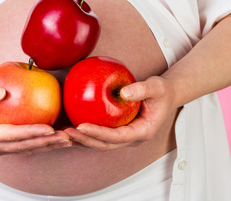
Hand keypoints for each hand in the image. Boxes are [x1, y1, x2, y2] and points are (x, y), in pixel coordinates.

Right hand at [0, 83, 71, 155]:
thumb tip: (1, 92)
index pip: (10, 134)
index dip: (30, 132)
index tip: (49, 128)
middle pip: (23, 146)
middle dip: (45, 143)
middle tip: (66, 137)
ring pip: (27, 150)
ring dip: (48, 146)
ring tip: (68, 140)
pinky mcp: (5, 148)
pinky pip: (26, 147)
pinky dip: (43, 144)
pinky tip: (58, 138)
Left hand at [64, 76, 178, 150]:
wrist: (167, 96)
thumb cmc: (163, 92)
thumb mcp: (157, 87)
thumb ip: (142, 89)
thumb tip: (124, 92)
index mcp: (143, 132)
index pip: (117, 137)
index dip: (99, 133)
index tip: (82, 126)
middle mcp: (132, 139)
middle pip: (105, 145)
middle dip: (85, 140)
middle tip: (67, 132)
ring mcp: (125, 137)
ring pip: (100, 143)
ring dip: (82, 140)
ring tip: (63, 133)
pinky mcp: (118, 132)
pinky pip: (100, 135)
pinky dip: (86, 133)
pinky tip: (71, 125)